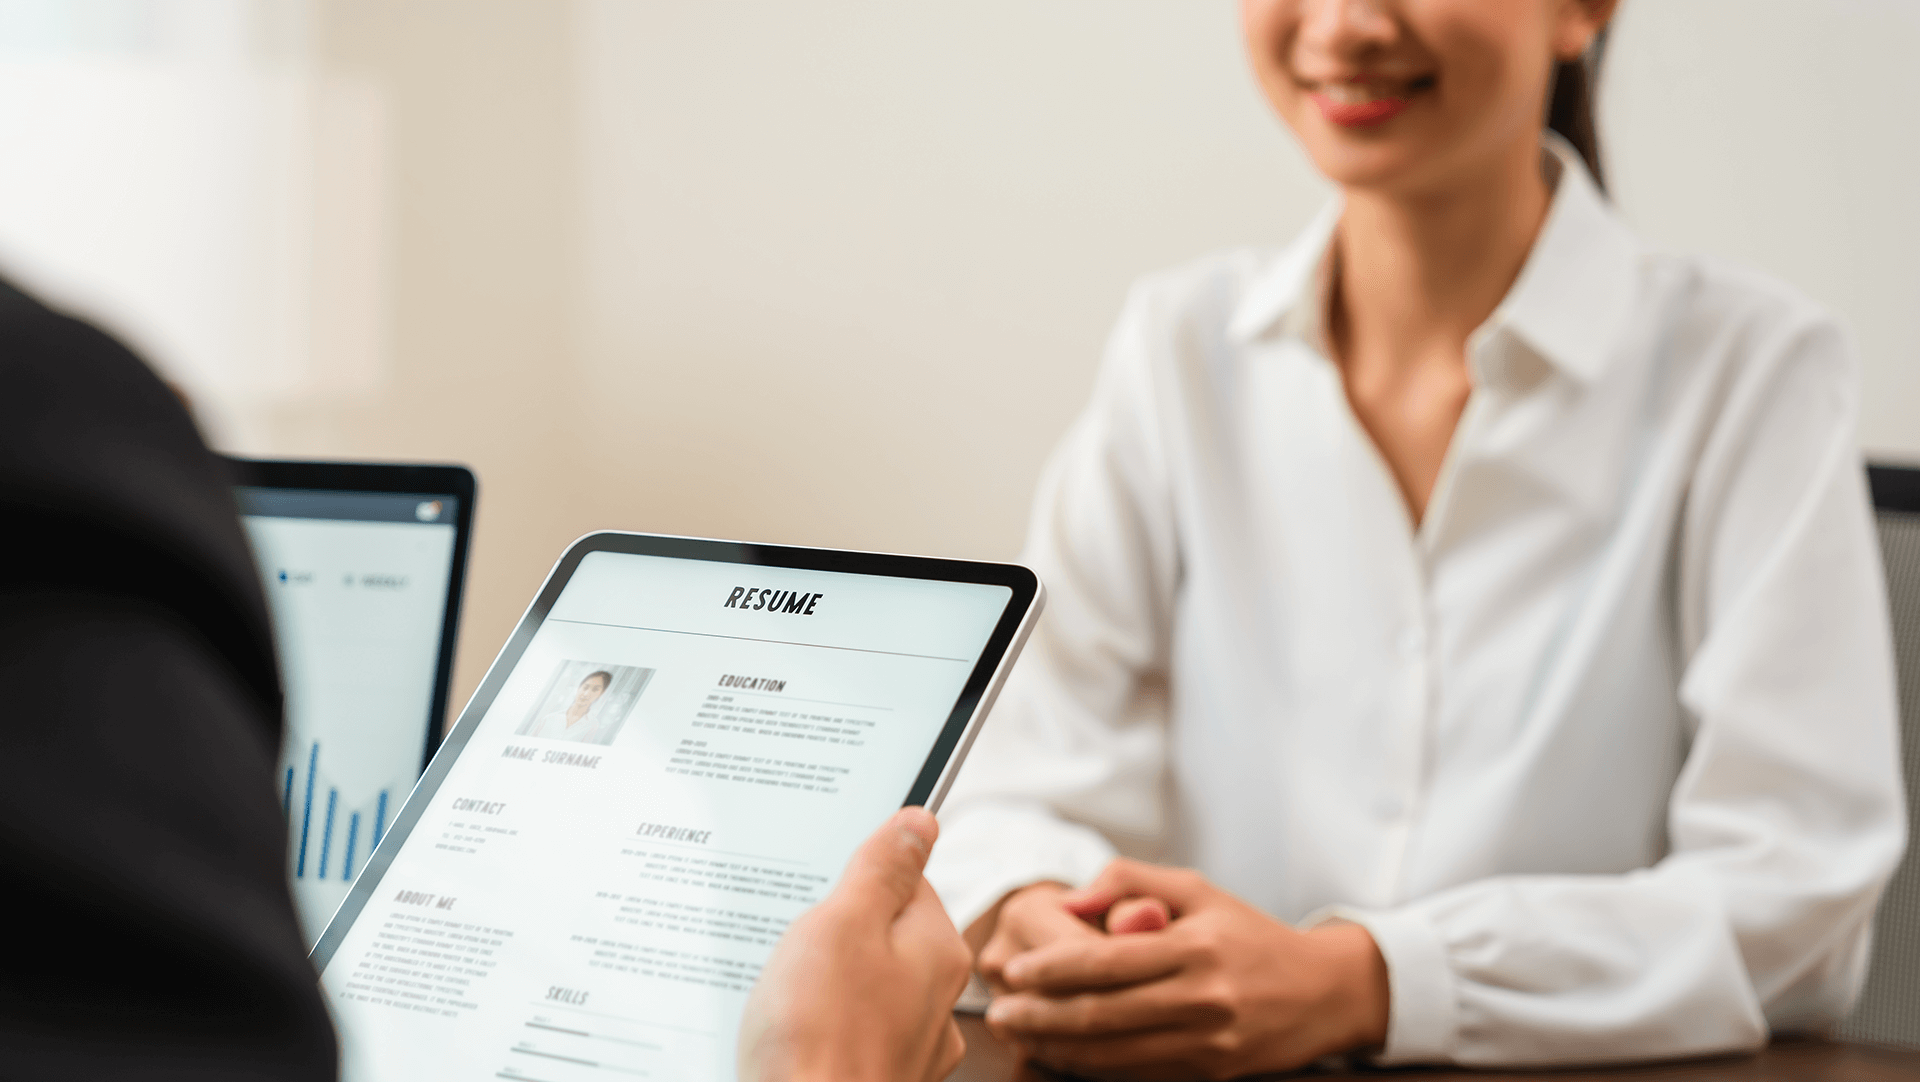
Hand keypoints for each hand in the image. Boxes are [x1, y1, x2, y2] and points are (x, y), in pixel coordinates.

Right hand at [738, 807, 970, 1081]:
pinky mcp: (876, 1075)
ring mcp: (908, 1045)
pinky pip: (848, 1030)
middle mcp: (937, 1000)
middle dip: (833, 932)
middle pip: (882, 934)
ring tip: (783, 996)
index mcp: (938, 949)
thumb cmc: (819, 1035)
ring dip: (823, 983)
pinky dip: (820, 1026)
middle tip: (790, 944)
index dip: (856, 876)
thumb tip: (919, 820)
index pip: (908, 880)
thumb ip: (881, 867)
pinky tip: (789, 1034)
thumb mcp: (842, 923)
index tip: (819, 883)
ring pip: (863, 985)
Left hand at [984, 859, 1388, 1080]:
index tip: (1016, 970)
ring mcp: (1206, 1042)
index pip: (1107, 962)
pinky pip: (1137, 1072)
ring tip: (1022, 1035)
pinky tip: (1064, 1054)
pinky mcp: (1210, 1073)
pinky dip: (1093, 1066)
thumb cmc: (1249, 934)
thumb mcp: (1197, 889)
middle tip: (1002, 1012)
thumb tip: (1071, 898)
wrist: (1323, 992)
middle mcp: (1201, 999)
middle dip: (1041, 1016)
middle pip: (1101, 1014)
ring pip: (1113, 1053)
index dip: (1053, 969)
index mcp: (1194, 947)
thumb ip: (1129, 881)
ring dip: (1058, 1047)